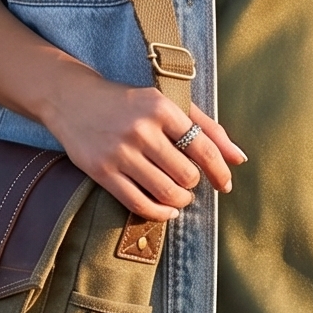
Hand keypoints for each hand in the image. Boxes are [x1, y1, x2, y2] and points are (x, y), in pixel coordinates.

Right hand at [50, 65, 246, 221]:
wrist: (73, 99)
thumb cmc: (129, 103)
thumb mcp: (168, 104)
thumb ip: (207, 128)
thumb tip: (239, 159)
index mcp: (162, 108)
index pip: (204, 148)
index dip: (220, 171)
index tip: (225, 185)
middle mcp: (141, 129)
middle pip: (186, 175)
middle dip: (193, 185)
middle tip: (189, 184)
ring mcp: (120, 152)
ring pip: (165, 193)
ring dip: (179, 201)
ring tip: (179, 197)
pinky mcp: (102, 171)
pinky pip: (138, 204)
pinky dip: (159, 213)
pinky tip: (166, 210)